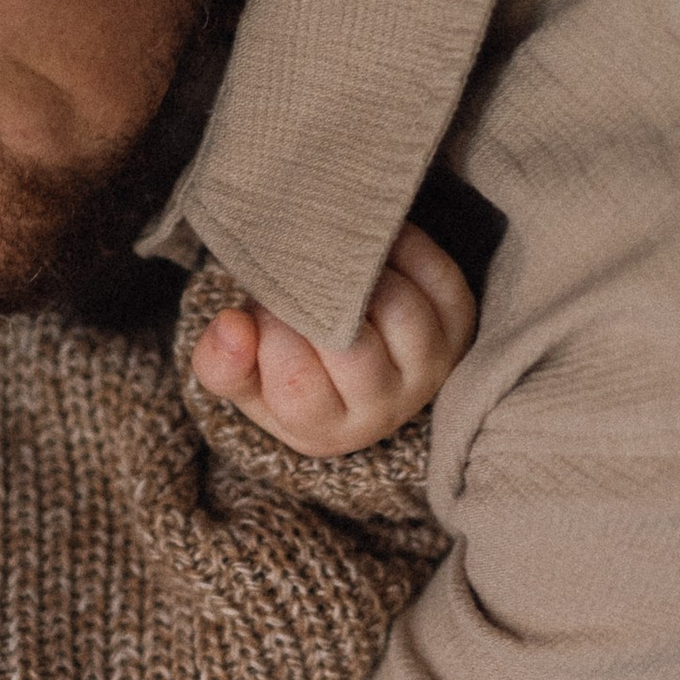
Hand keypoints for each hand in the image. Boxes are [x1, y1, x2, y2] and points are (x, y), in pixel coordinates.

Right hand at [189, 220, 475, 457]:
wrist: (350, 367)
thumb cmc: (286, 370)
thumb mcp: (241, 375)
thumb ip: (221, 361)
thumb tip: (234, 326)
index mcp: (325, 432)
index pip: (298, 386)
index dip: (272, 337)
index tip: (259, 312)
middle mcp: (385, 410)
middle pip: (354, 351)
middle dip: (313, 304)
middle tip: (293, 282)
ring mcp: (430, 369)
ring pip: (399, 310)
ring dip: (359, 274)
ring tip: (328, 266)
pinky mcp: (458, 326)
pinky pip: (437, 276)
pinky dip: (402, 249)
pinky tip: (368, 247)